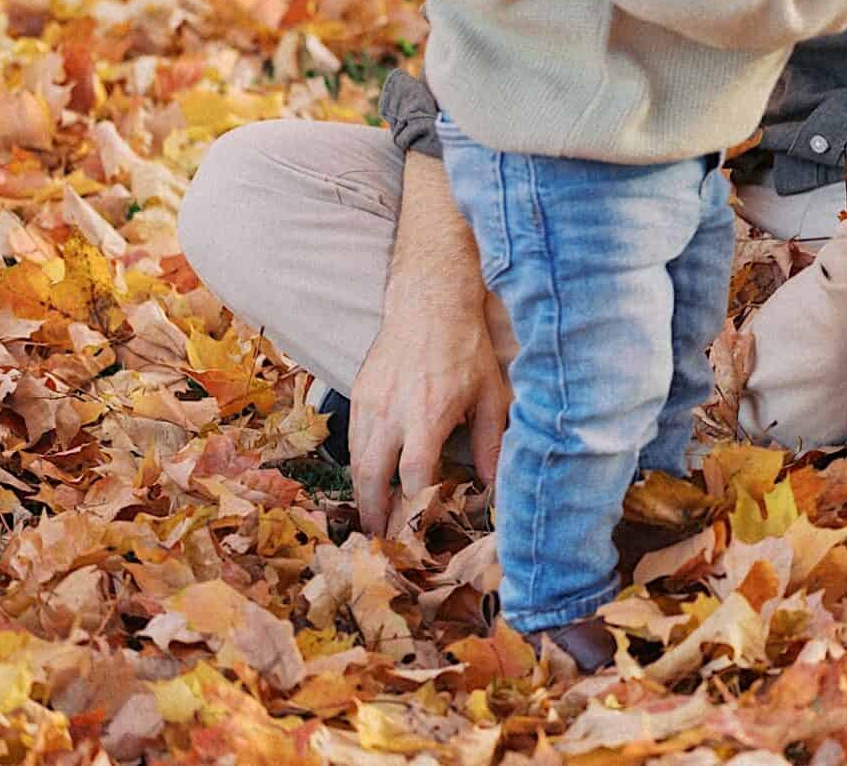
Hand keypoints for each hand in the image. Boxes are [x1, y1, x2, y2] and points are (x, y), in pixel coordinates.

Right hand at [349, 157, 508, 537]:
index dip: (416, 503)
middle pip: (371, 476)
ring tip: (372, 521)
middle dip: (374, 512)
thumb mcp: (491, 394)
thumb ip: (491, 442)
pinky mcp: (358, 395)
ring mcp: (369, 403)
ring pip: (356, 460)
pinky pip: (352, 440)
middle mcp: (391, 412)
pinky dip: (358, 465)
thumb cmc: (466, 349)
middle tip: (379, 542)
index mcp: (427, 414)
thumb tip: (494, 486)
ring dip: (362, 493)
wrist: (429, 304)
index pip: (414, 473)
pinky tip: (369, 481)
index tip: (423, 525)